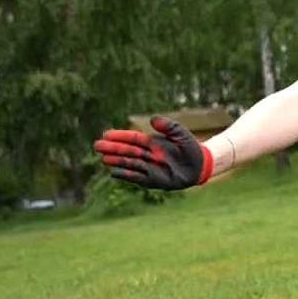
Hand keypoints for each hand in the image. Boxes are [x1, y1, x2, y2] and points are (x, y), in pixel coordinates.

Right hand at [93, 116, 212, 189]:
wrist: (199, 165)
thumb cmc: (189, 147)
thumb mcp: (181, 133)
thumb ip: (169, 126)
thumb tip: (153, 119)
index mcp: (152, 142)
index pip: (133, 138)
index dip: (120, 136)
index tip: (106, 134)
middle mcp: (148, 154)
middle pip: (127, 151)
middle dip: (113, 148)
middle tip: (97, 146)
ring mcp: (149, 167)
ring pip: (130, 164)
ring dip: (117, 161)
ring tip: (104, 158)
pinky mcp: (153, 180)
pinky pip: (137, 177)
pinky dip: (126, 175)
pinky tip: (114, 172)